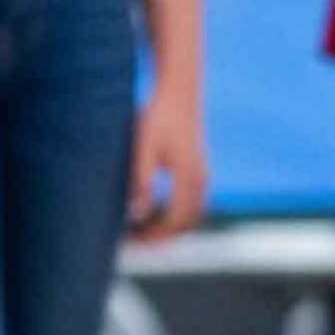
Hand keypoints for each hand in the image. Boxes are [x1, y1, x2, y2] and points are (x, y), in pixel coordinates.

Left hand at [130, 82, 207, 236]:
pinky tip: (154, 213)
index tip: (130, 242)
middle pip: (186, 223)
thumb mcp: (142, 148)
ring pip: (191, 215)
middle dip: (162, 238)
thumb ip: (140, 181)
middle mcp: (201, 180)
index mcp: (189, 178)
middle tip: (134, 244)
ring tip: (142, 233)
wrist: (179, 91)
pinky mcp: (199, 169)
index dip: (153, 236)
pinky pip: (192, 203)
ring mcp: (203, 175)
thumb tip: (137, 214)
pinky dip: (176, 215)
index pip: (174, 221)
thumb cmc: (157, 116)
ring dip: (169, 228)